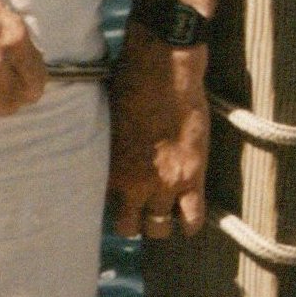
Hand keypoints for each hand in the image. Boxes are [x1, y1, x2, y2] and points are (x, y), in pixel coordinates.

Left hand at [107, 23, 210, 237]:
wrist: (163, 67)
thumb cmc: (130, 82)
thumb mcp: (108, 118)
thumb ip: (109, 147)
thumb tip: (104, 155)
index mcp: (110, 167)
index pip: (103, 208)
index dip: (111, 206)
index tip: (116, 201)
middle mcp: (135, 183)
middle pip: (130, 228)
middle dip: (134, 220)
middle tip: (139, 208)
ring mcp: (165, 183)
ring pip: (160, 229)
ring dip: (159, 222)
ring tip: (162, 209)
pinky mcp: (193, 176)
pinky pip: (193, 218)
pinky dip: (190, 223)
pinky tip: (187, 217)